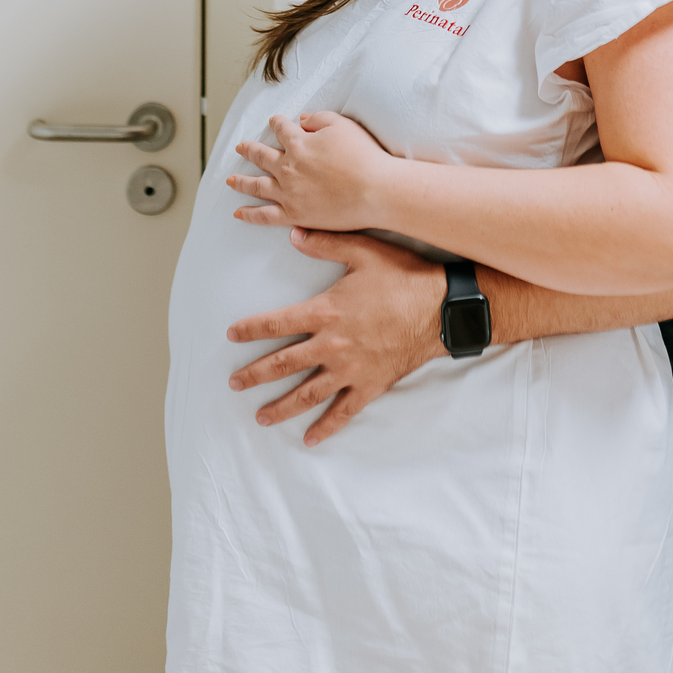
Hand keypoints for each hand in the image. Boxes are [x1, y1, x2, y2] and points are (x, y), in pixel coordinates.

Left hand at [226, 229, 446, 444]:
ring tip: (260, 417)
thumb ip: (326, 243)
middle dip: (255, 374)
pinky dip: (325, 427)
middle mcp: (332, 345)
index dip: (251, 329)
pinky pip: (343, 411)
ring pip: (307, 394)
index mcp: (326, 312)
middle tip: (234, 384)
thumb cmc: (404, 277)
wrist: (441, 309)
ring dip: (280, 406)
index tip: (231, 335)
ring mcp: (350, 370)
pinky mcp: (370, 385)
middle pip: (284, 364)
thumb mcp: (364, 251)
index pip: (277, 324)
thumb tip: (292, 234)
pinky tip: (310, 438)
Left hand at [227, 110, 390, 228]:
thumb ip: (318, 119)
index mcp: (299, 144)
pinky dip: (250, 215)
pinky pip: (265, 216)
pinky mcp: (295, 215)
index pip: (282, 129)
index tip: (274, 121)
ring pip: (257, 186)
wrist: (375, 190)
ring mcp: (289, 193)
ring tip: (230, 181)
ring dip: (241, 182)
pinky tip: (238, 213)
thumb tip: (302, 122)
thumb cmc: (363, 155)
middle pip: (262, 156)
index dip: (277, 123)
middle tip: (240, 147)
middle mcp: (288, 167)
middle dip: (250, 150)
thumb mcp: (342, 125)